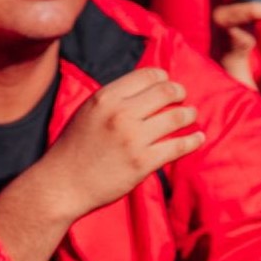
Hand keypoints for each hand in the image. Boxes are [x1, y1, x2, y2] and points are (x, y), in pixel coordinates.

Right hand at [18, 67, 205, 221]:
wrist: (62, 185)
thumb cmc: (73, 149)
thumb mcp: (87, 112)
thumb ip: (112, 100)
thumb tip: (144, 90)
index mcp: (105, 98)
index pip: (146, 75)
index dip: (163, 78)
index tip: (167, 84)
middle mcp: (120, 114)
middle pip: (166, 92)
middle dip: (179, 92)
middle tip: (183, 98)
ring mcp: (133, 139)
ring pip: (176, 117)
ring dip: (189, 114)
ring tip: (191, 116)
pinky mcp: (143, 162)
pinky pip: (178, 146)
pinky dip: (193, 141)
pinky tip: (198, 138)